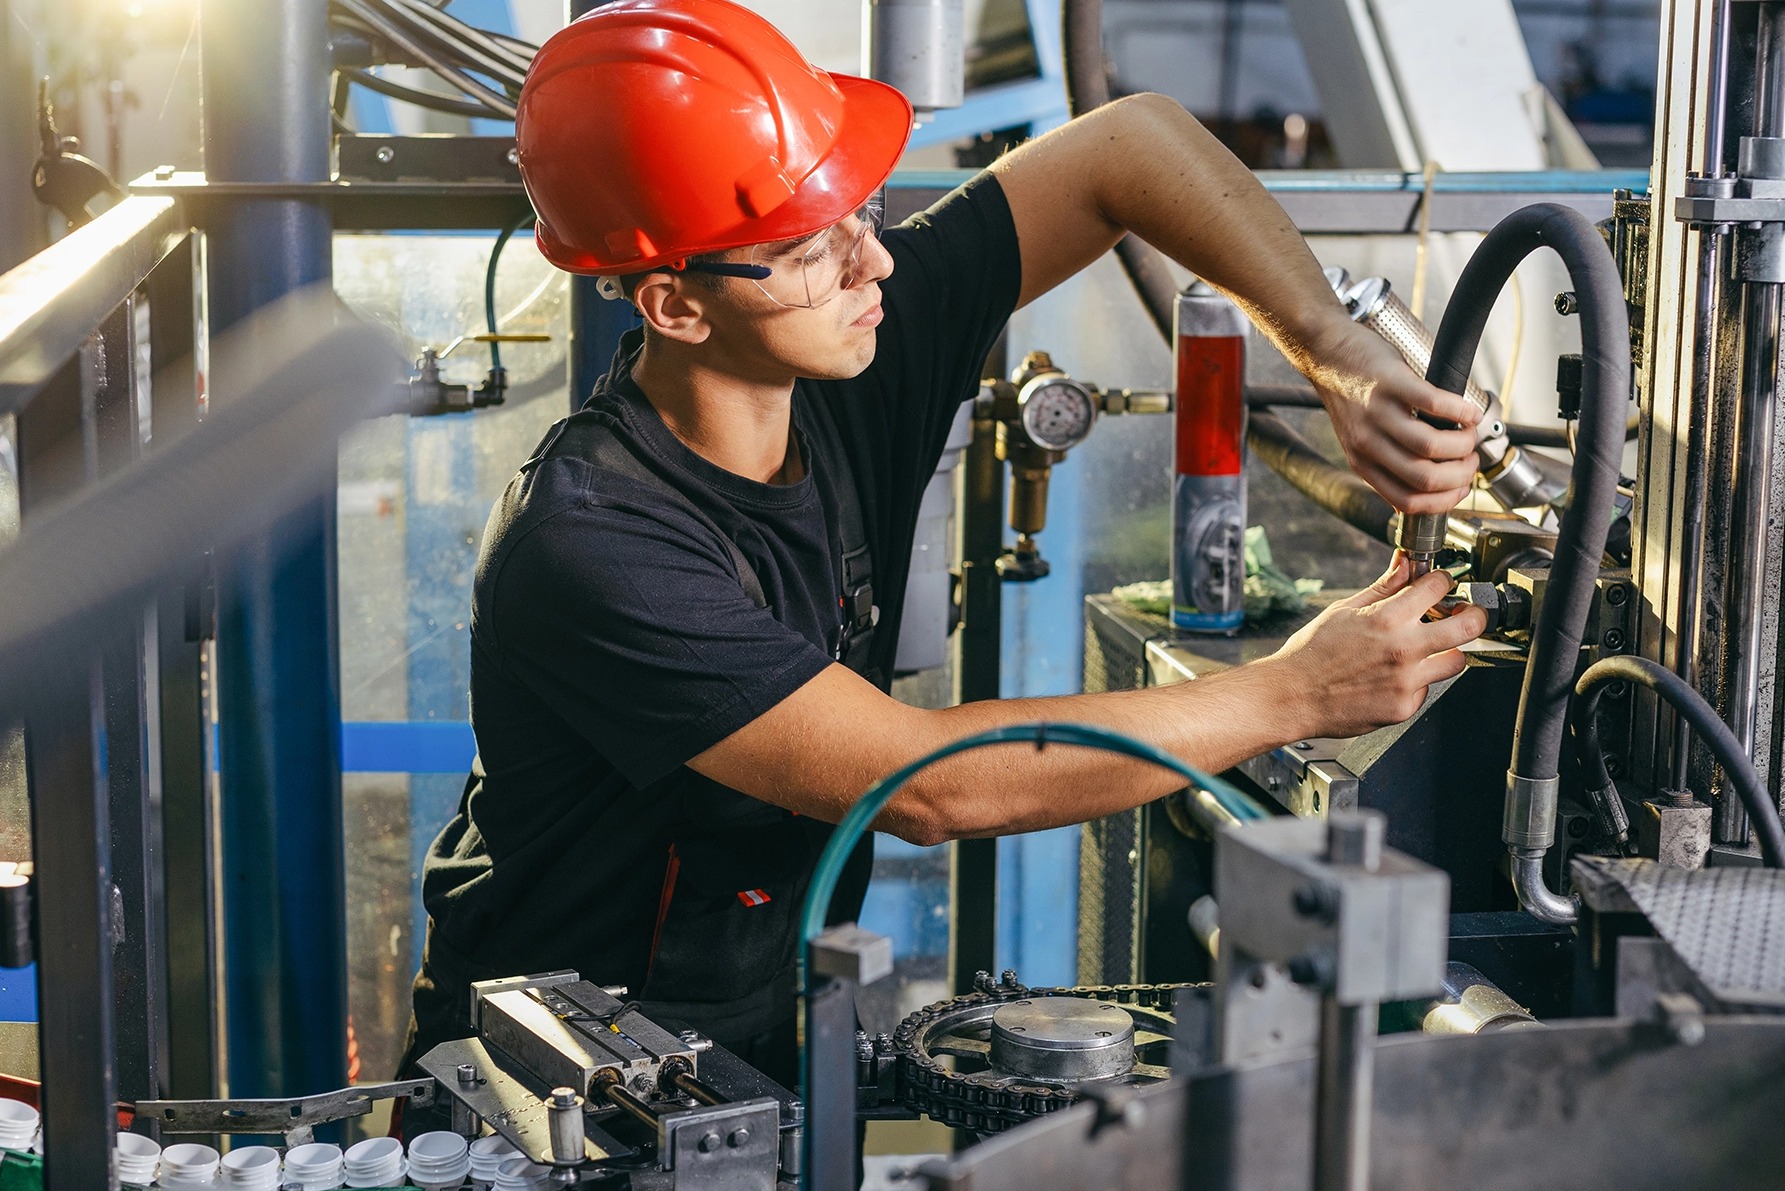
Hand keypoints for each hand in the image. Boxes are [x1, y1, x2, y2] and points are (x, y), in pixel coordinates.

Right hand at [1262, 553, 1487, 738]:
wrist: (1291, 696)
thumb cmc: (1311, 653)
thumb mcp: (1344, 610)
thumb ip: (1383, 588)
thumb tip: (1404, 564)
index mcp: (1386, 618)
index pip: (1437, 586)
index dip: (1442, 580)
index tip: (1441, 584)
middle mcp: (1402, 649)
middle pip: (1467, 626)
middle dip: (1475, 615)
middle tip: (1468, 614)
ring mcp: (1406, 681)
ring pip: (1456, 661)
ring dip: (1448, 652)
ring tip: (1429, 650)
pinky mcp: (1403, 707)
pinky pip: (1427, 689)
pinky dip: (1417, 681)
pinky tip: (1394, 677)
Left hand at [1304, 322, 1482, 514]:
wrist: (1328, 354)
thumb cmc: (1351, 396)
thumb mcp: (1359, 440)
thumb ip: (1384, 464)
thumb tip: (1424, 489)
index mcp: (1362, 463)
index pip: (1408, 500)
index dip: (1444, 500)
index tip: (1462, 489)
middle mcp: (1368, 443)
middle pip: (1424, 477)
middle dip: (1460, 475)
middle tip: (1470, 460)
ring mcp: (1379, 413)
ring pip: (1431, 446)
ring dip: (1463, 445)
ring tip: (1469, 435)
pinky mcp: (1392, 383)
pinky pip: (1434, 404)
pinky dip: (1461, 411)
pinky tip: (1470, 413)